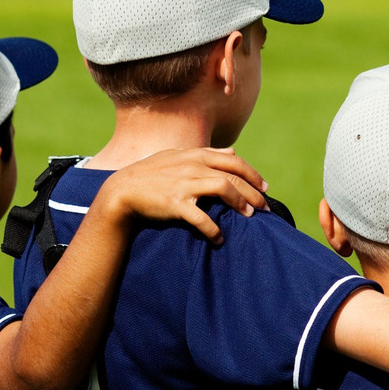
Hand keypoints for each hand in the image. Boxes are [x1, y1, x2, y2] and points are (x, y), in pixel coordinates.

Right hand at [100, 148, 268, 243]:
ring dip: (240, 203)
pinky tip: (219, 238)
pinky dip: (213, 229)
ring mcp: (184, 184)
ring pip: (224, 189)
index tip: (264, 187)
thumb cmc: (151, 174)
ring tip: (250, 216)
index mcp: (195, 155)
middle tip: (266, 207)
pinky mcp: (175, 204)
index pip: (233, 161)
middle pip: (234, 176)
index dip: (252, 174)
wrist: (122, 191)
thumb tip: (232, 150)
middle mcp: (193, 166)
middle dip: (254, 192)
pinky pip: (201, 217)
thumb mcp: (177, 156)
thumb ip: (206, 153)